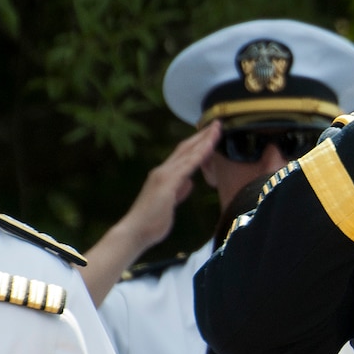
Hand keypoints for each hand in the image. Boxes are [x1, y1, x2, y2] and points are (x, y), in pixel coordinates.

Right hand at [119, 122, 217, 249]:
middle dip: (202, 134)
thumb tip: (188, 182)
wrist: (136, 231)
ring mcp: (164, 175)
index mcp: (165, 175)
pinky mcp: (167, 184)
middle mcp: (163, 171)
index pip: (184, 153)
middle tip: (218, 122)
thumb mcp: (171, 202)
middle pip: (186, 147)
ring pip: (187, 152)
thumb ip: (179, 190)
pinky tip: (209, 147)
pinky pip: (186, 166)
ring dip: (204, 140)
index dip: (197, 142)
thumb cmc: (152, 220)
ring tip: (217, 128)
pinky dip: (199, 155)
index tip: (211, 132)